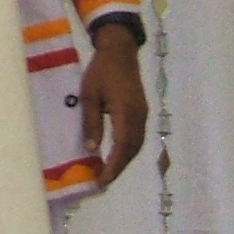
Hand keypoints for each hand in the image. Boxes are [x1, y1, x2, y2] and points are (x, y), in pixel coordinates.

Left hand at [80, 24, 147, 186]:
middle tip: (102, 182)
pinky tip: (117, 154)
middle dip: (118, 168)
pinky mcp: (142, 111)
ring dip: (124, 160)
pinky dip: (128, 149)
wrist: (120, 51)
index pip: (122, 147)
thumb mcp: (90, 96)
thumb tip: (92, 149)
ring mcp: (143, 114)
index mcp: (126, 113)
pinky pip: (137, 136)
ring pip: (137, 145)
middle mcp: (139, 117)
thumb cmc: (101, 71)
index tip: (101, 181)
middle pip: (132, 150)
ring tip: (108, 172)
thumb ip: (92, 123)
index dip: (113, 167)